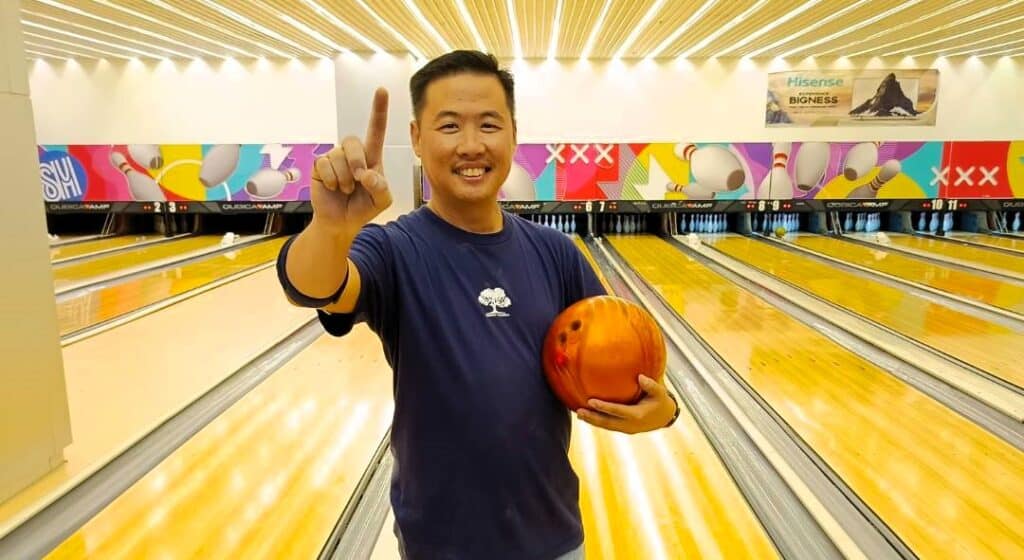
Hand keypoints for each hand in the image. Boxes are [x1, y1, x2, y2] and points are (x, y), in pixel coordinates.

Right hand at [310, 87, 391, 236]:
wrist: (342, 222)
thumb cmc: (363, 207)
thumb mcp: (382, 201)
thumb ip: (381, 187)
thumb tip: (366, 174)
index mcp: (371, 157)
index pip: (376, 130)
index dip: (379, 110)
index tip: (382, 90)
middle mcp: (352, 153)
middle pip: (353, 142)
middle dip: (356, 162)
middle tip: (358, 180)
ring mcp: (334, 158)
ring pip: (338, 156)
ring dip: (344, 178)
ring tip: (345, 190)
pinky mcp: (319, 166)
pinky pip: (324, 165)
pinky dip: (331, 180)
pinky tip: (333, 188)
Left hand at [576, 375, 677, 433]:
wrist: (664, 417)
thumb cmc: (660, 401)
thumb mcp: (660, 393)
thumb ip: (651, 385)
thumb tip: (640, 377)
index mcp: (637, 415)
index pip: (617, 411)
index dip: (604, 407)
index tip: (591, 401)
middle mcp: (630, 424)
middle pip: (608, 422)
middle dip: (593, 418)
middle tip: (579, 411)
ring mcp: (627, 429)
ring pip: (606, 426)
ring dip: (592, 421)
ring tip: (579, 414)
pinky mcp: (624, 429)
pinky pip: (609, 426)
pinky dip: (598, 422)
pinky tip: (588, 416)